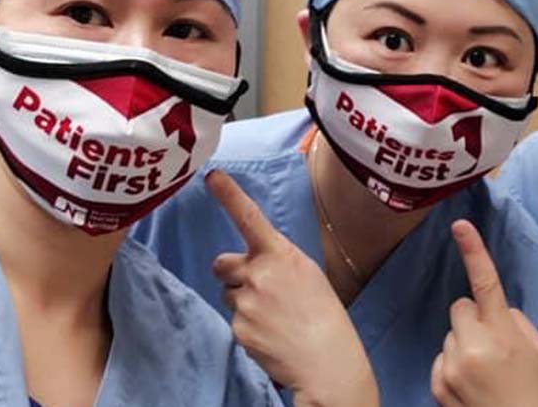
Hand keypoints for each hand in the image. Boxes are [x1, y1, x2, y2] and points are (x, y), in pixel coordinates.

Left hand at [206, 171, 378, 406]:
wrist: (326, 360)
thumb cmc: (323, 315)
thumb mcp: (307, 274)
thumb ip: (277, 261)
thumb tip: (254, 260)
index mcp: (280, 255)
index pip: (249, 217)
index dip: (228, 194)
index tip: (211, 176)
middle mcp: (258, 274)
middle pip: (221, 263)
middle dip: (232, 273)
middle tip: (259, 290)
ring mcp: (245, 302)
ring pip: (227, 294)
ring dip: (243, 302)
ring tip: (274, 317)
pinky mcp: (237, 329)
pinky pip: (233, 320)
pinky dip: (248, 327)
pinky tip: (270, 334)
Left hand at [430, 220, 537, 406]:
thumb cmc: (536, 392)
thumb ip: (516, 321)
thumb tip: (496, 309)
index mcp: (503, 334)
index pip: (485, 283)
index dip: (473, 251)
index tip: (460, 226)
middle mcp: (473, 346)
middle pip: (460, 307)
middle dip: (474, 318)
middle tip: (494, 343)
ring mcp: (452, 365)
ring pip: (451, 333)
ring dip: (464, 344)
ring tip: (486, 371)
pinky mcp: (437, 383)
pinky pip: (442, 357)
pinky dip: (454, 365)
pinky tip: (472, 384)